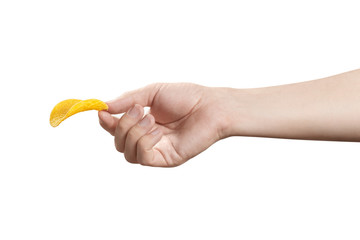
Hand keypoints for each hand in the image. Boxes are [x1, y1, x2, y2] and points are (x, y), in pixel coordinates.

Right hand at [98, 83, 229, 166]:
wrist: (210, 106)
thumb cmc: (186, 96)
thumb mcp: (152, 93)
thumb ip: (128, 100)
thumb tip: (103, 107)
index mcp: (143, 122)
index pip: (117, 129)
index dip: (107, 123)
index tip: (101, 112)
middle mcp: (148, 138)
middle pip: (118, 142)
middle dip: (122, 125)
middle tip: (139, 110)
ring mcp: (156, 150)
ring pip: (127, 152)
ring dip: (133, 133)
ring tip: (151, 119)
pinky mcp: (166, 159)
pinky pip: (142, 158)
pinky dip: (144, 143)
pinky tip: (157, 132)